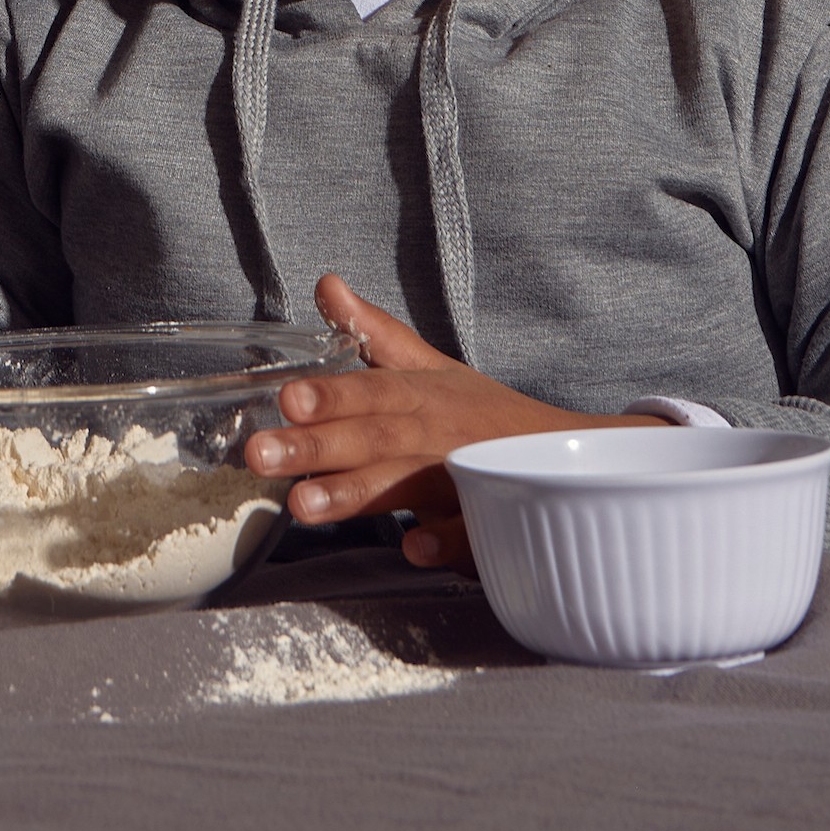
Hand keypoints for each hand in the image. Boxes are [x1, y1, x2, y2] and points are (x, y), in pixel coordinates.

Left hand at [244, 273, 668, 570]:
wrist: (568, 455)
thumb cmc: (483, 413)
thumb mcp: (431, 367)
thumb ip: (374, 333)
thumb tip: (326, 284)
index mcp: (420, 396)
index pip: (370, 390)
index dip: (330, 394)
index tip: (286, 398)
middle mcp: (436, 435)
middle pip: (374, 438)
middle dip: (318, 447)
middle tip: (261, 455)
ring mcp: (463, 481)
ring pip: (407, 487)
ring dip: (357, 494)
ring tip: (303, 505)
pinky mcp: (490, 527)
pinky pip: (470, 537)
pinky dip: (444, 543)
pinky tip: (412, 547)